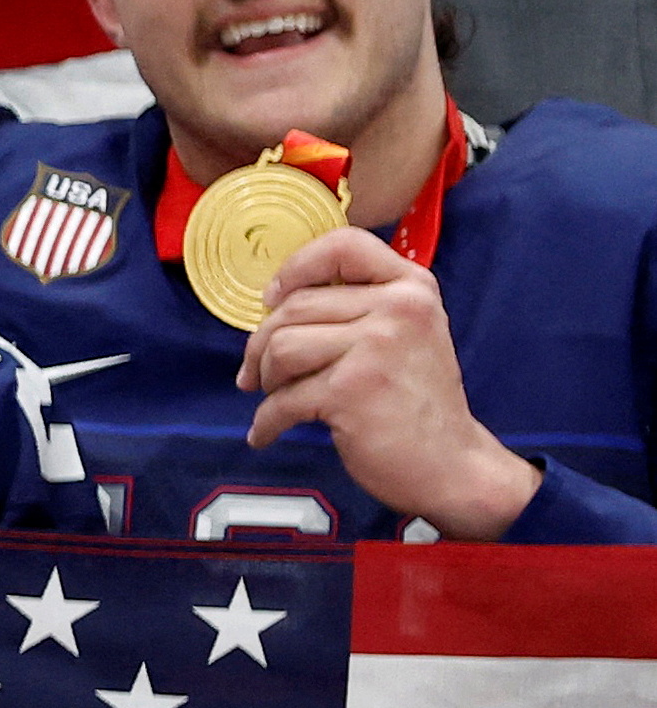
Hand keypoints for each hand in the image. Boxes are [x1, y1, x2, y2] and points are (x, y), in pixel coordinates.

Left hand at [244, 228, 539, 535]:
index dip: (296, 266)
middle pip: (294, 305)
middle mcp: (400, 308)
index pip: (343, 244)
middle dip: (261, 343)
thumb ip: (360, 306)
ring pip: (281, 346)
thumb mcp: (406, 333)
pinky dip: (266, 421)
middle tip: (257, 373)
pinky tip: (267, 432)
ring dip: (265, 378)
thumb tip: (278, 298)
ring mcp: (378, 347)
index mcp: (412, 287)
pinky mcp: (352, 390)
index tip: (273, 297)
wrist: (450, 463)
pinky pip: (282, 399)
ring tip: (274, 397)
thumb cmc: (415, 401)